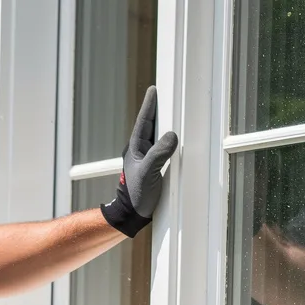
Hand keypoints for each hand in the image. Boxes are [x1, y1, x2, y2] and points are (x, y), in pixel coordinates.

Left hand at [102, 86, 179, 237]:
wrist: (131, 215)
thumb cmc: (136, 195)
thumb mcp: (148, 172)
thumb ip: (159, 153)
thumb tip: (172, 135)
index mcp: (136, 148)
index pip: (144, 122)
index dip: (149, 106)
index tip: (153, 90)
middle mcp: (140, 151)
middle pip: (150, 126)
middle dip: (157, 111)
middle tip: (163, 96)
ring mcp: (145, 159)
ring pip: (155, 137)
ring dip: (162, 125)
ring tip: (170, 113)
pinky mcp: (152, 168)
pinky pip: (161, 149)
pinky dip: (167, 141)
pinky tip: (173, 140)